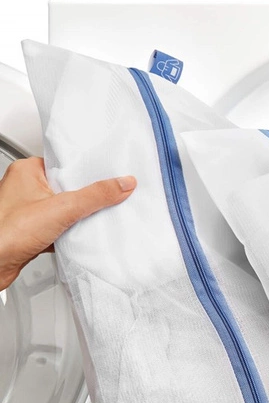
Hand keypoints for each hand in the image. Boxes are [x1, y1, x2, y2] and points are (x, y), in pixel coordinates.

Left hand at [0, 157, 135, 290]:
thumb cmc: (6, 232)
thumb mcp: (62, 209)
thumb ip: (95, 196)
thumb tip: (122, 184)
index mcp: (28, 171)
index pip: (67, 165)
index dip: (89, 172)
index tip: (110, 177)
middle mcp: (26, 188)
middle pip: (70, 189)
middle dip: (88, 199)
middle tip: (106, 201)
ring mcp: (30, 211)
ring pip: (66, 210)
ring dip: (80, 218)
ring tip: (93, 220)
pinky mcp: (33, 232)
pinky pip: (61, 228)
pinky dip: (72, 234)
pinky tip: (80, 238)